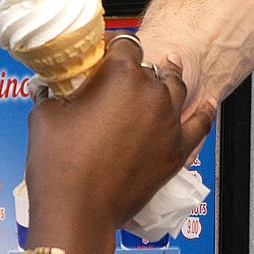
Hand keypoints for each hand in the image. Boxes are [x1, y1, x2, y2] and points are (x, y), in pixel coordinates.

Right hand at [23, 36, 191, 253]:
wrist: (79, 210)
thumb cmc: (59, 164)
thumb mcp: (45, 116)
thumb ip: (51, 93)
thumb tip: (46, 87)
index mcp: (121, 75)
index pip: (124, 43)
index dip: (112, 46)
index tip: (103, 54)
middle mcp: (152, 93)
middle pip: (151, 67)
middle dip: (136, 69)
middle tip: (119, 79)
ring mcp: (169, 122)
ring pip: (176, 89)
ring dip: (168, 81)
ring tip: (165, 75)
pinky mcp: (177, 150)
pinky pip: (200, 124)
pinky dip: (204, 111)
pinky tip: (208, 103)